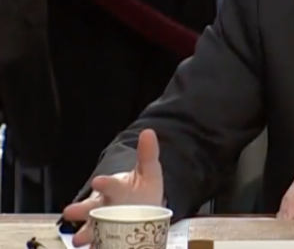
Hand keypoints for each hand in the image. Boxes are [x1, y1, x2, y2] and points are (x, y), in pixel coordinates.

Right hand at [62, 129, 164, 246]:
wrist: (141, 208)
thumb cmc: (141, 189)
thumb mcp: (148, 172)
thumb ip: (148, 155)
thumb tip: (148, 132)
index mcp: (116, 188)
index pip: (110, 185)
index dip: (105, 183)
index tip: (98, 181)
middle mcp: (104, 206)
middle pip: (91, 208)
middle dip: (82, 210)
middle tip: (69, 212)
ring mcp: (103, 224)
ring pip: (90, 228)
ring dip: (84, 234)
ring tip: (79, 240)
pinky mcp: (105, 239)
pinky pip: (99, 244)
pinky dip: (97, 247)